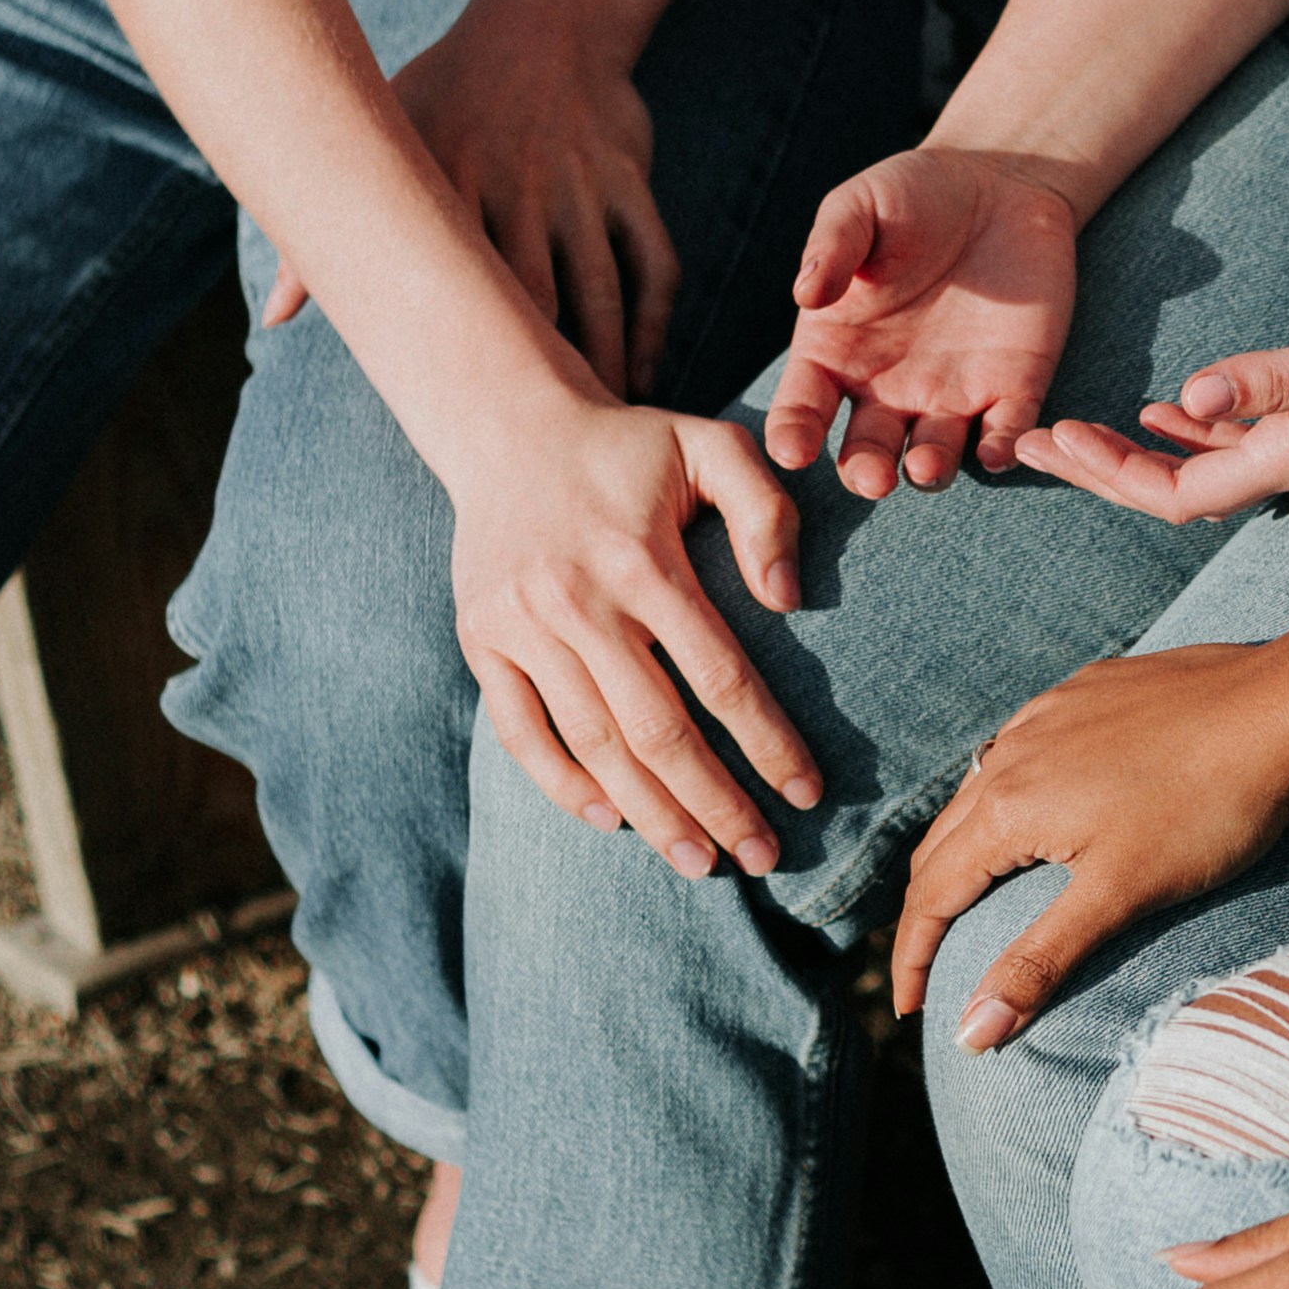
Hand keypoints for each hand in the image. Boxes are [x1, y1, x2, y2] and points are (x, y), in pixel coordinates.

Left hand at [265, 0, 674, 399]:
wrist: (545, 21)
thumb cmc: (445, 93)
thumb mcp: (382, 137)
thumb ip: (321, 236)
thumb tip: (271, 320)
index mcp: (449, 186)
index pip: (457, 291)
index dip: (466, 366)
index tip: (464, 433)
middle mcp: (520, 188)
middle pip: (537, 303)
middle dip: (545, 380)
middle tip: (540, 452)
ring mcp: (581, 186)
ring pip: (603, 292)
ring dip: (606, 364)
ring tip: (600, 427)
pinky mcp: (631, 182)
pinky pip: (655, 263)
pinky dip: (654, 323)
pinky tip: (643, 370)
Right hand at [452, 398, 821, 876]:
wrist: (508, 428)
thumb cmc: (630, 447)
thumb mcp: (712, 446)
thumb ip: (766, 512)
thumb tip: (787, 603)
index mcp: (643, 559)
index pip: (719, 675)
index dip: (767, 742)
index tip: (807, 792)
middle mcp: (579, 600)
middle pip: (656, 730)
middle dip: (715, 802)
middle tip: (762, 856)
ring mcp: (521, 625)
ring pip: (592, 744)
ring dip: (649, 812)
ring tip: (699, 861)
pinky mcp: (482, 640)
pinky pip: (519, 733)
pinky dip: (562, 784)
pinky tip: (611, 820)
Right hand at [764, 147, 1087, 498]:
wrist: (998, 184)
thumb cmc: (913, 194)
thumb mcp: (863, 206)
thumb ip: (833, 246)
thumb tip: (805, 292)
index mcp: (837, 351)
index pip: (804, 406)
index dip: (793, 433)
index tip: (792, 450)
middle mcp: (887, 387)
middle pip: (866, 450)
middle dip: (865, 471)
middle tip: (872, 477)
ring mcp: (951, 393)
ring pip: (933, 455)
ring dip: (928, 470)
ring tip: (924, 465)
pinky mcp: (1013, 387)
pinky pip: (1005, 432)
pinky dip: (1003, 448)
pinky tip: (997, 450)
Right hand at [888, 643, 1288, 1043]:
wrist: (1280, 705)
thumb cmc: (1208, 807)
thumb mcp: (1121, 895)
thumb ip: (1039, 962)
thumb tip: (968, 1034)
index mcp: (1007, 805)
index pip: (931, 893)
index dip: (912, 957)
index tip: (906, 1009)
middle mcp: (1010, 752)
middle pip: (941, 842)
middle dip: (927, 908)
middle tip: (929, 963)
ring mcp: (1047, 713)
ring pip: (978, 790)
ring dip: (964, 848)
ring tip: (973, 894)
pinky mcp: (1086, 690)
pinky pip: (1022, 747)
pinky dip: (1008, 794)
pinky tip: (1038, 807)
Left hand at [1013, 277, 1288, 524]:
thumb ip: (1274, 379)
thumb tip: (1187, 401)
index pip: (1176, 494)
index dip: (1109, 476)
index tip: (1053, 441)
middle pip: (1172, 490)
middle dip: (1099, 472)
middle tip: (1030, 442)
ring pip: (1196, 467)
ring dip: (1132, 454)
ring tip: (1070, 432)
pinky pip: (1234, 441)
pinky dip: (1187, 429)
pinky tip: (1162, 409)